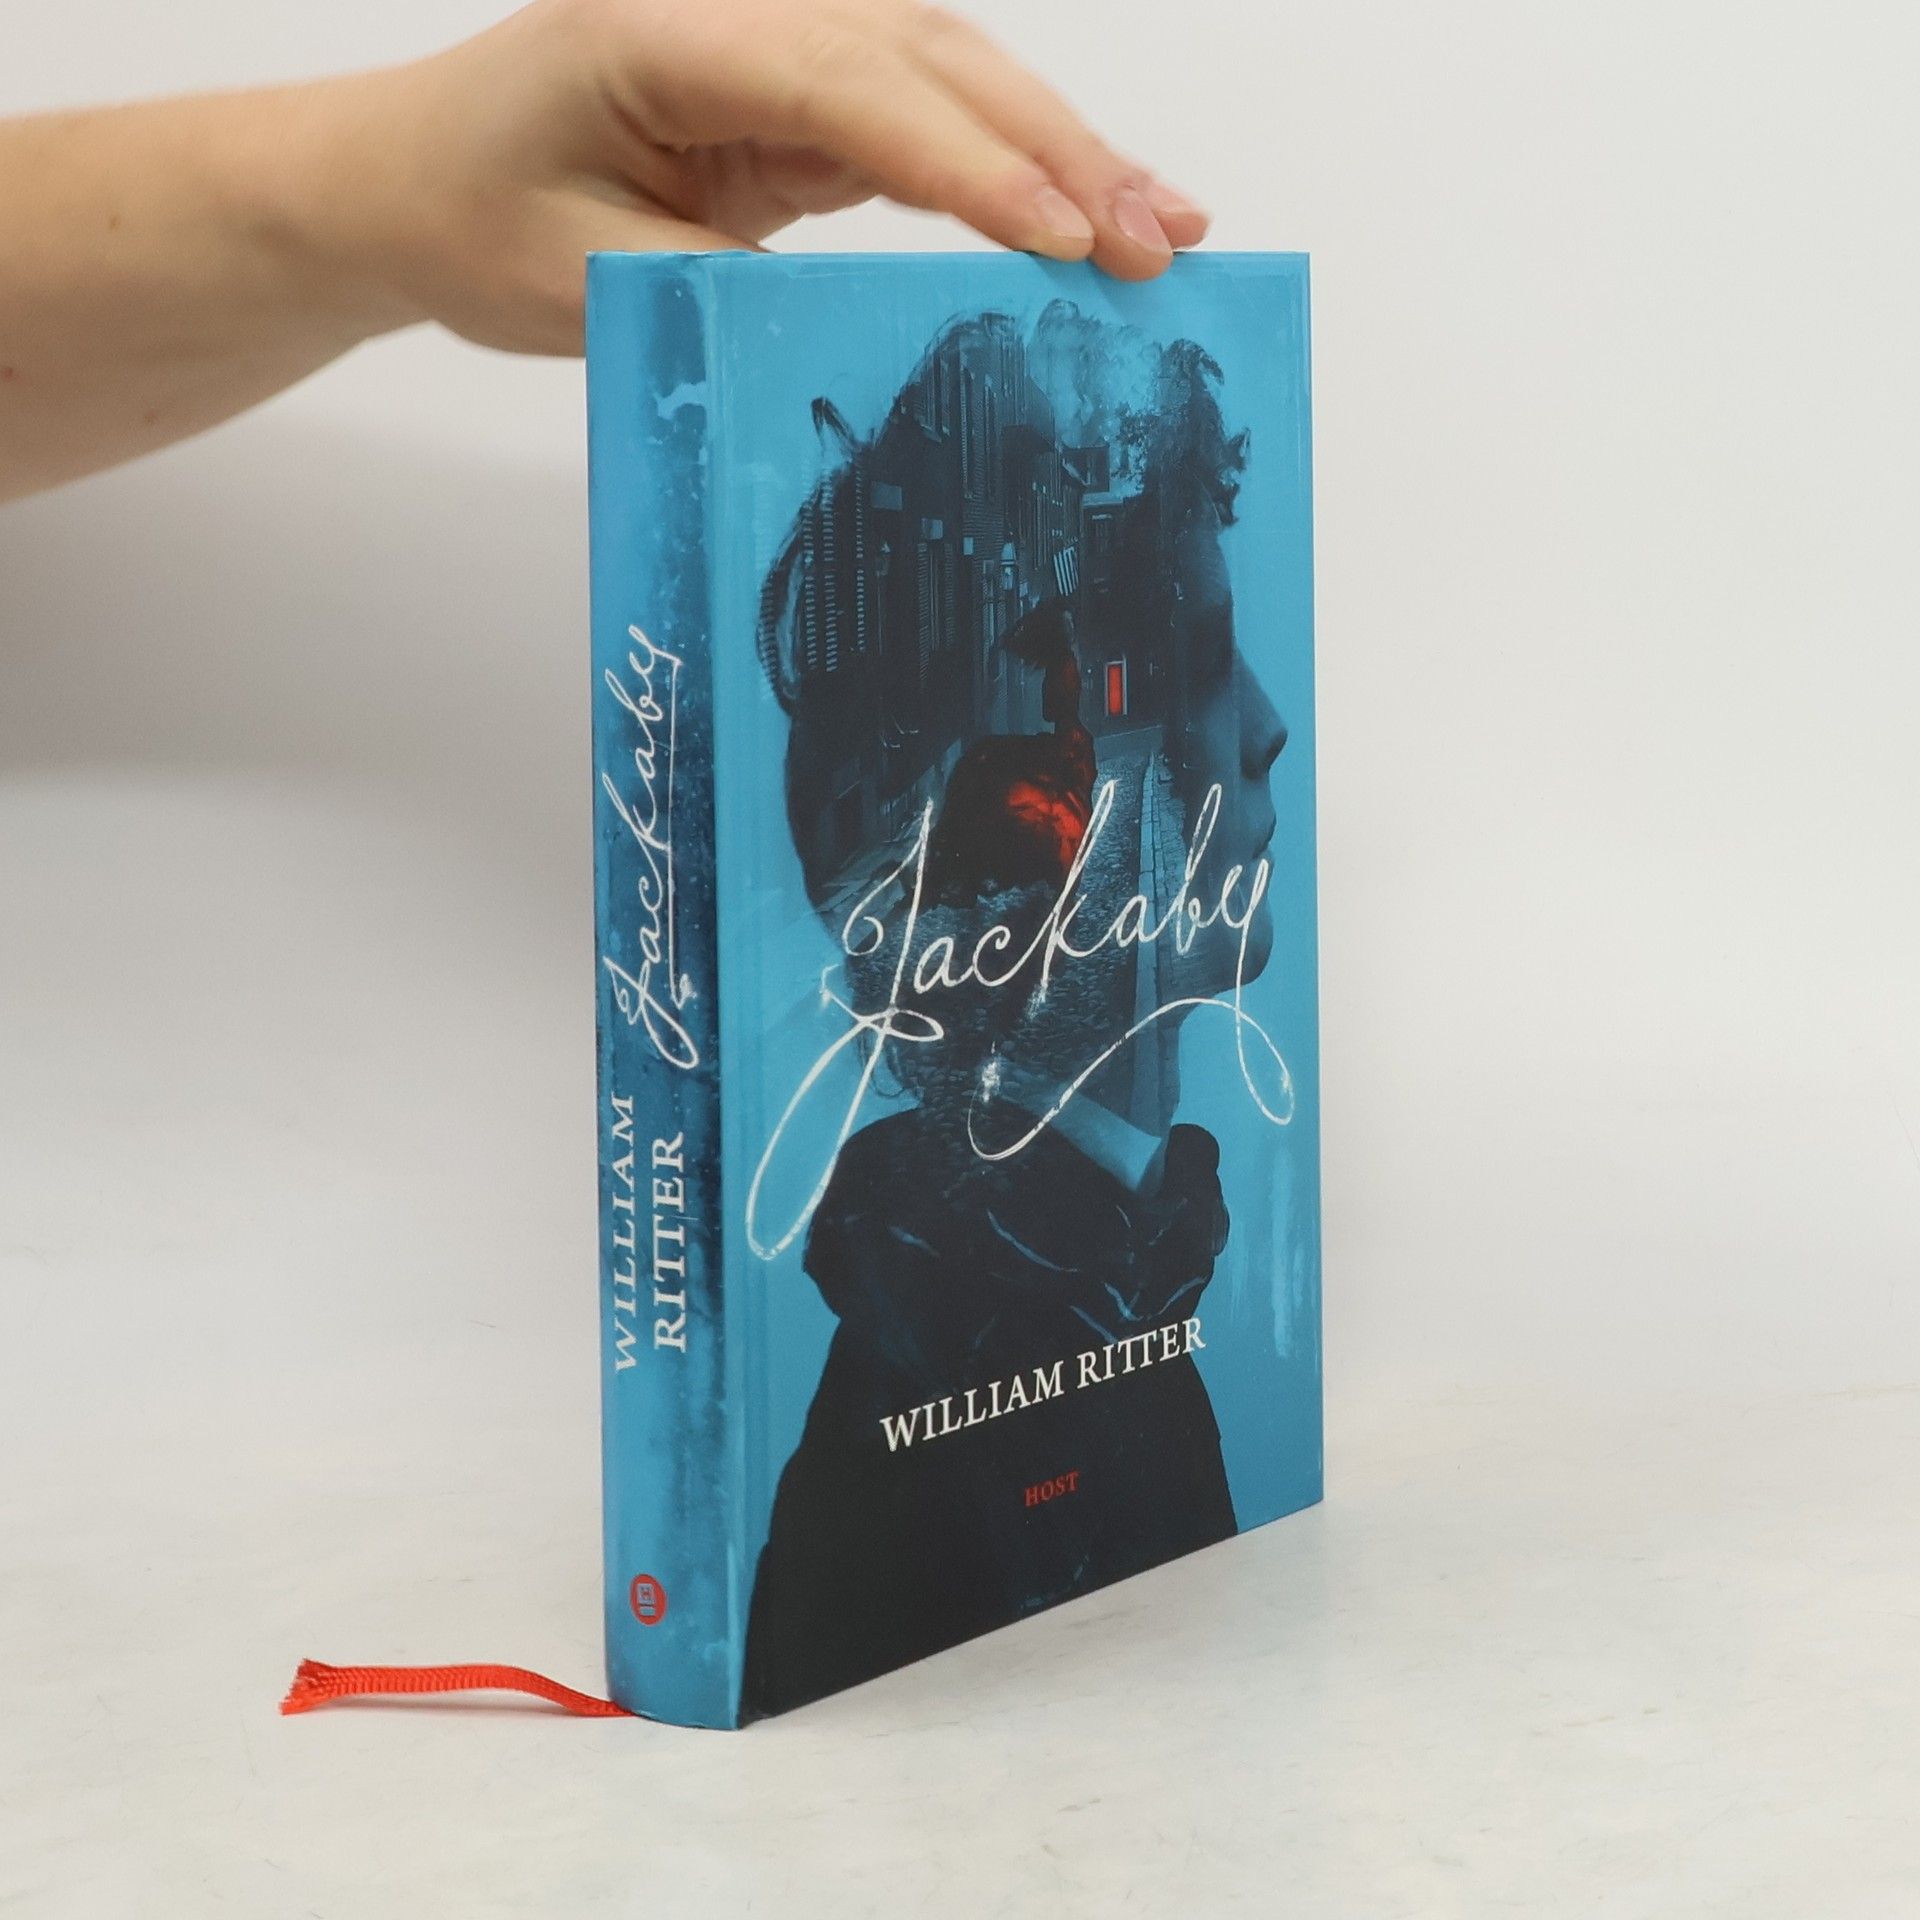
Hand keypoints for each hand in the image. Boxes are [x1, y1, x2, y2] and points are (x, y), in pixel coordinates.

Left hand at [305, 0, 1211, 353]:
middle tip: (1162, 241)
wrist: (413, 180)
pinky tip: (1080, 216)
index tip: (1061, 244)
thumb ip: (735, 288)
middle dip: (1058, 152)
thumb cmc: (476, 221)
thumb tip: (886, 322)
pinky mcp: (798, 95)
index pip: (851, 85)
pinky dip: (1008, 169)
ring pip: (950, 75)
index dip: (970, 165)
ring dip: (1062, 153)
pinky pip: (925, 119)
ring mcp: (778, 43)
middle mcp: (741, 10)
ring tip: (1163, 228)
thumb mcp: (594, 283)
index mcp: (669, 32)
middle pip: (932, 57)